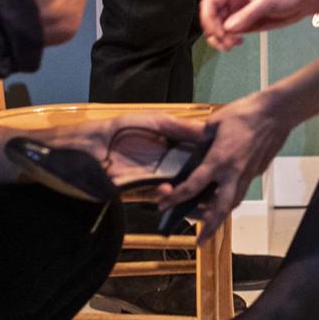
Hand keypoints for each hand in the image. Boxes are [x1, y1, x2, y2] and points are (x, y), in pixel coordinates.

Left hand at [55, 111, 209, 189]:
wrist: (92, 147)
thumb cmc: (122, 129)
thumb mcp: (154, 122)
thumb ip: (178, 126)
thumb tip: (205, 130)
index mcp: (175, 140)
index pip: (200, 151)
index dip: (211, 157)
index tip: (225, 162)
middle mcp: (171, 159)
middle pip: (195, 171)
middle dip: (205, 181)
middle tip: (213, 186)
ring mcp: (160, 174)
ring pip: (183, 186)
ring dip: (190, 191)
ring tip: (194, 195)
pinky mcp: (148, 187)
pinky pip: (165, 194)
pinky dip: (172, 197)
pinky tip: (171, 196)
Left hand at [158, 91, 288, 237]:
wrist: (276, 113)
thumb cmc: (244, 113)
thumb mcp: (214, 122)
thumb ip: (197, 135)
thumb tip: (181, 138)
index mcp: (219, 160)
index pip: (193, 186)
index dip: (175, 198)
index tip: (162, 204)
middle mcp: (233, 173)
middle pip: (220, 209)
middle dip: (209, 228)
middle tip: (200, 241)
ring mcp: (247, 175)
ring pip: (233, 204)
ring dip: (220, 217)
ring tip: (210, 226)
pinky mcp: (256, 172)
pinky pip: (241, 192)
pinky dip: (230, 201)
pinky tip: (223, 199)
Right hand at [201, 0, 318, 49]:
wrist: (303, 0)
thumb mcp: (268, 0)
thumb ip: (248, 13)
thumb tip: (229, 26)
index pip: (210, 3)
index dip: (209, 19)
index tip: (218, 32)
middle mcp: (233, 1)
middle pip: (211, 18)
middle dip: (215, 32)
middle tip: (228, 43)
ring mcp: (238, 13)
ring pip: (218, 28)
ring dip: (221, 39)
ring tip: (233, 44)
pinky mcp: (245, 24)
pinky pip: (228, 34)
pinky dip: (228, 41)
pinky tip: (239, 43)